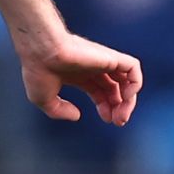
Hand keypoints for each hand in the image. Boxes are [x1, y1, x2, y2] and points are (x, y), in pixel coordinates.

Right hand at [20, 33, 142, 126]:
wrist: (41, 52)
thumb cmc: (38, 71)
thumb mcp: (44, 100)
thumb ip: (59, 111)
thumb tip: (77, 116)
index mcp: (78, 75)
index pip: (100, 91)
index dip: (106, 107)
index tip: (108, 120)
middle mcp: (92, 67)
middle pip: (115, 88)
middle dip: (119, 106)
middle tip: (118, 121)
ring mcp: (102, 61)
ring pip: (126, 79)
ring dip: (129, 99)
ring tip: (122, 115)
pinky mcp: (110, 57)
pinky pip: (133, 68)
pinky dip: (135, 82)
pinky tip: (126, 97)